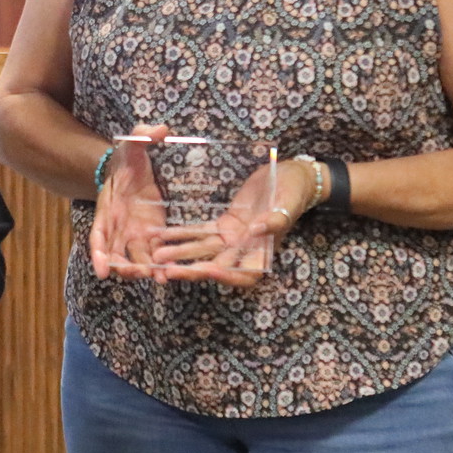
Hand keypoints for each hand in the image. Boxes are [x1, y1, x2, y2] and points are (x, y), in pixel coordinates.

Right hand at [89, 125, 170, 279]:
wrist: (131, 168)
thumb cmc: (127, 158)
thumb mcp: (132, 144)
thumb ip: (142, 136)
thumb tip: (159, 129)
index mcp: (108, 209)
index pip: (99, 234)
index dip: (98, 253)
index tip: (100, 270)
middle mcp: (118, 227)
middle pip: (116, 254)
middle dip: (124, 267)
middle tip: (136, 274)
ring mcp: (134, 233)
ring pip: (136, 258)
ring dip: (145, 270)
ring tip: (159, 278)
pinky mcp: (152, 234)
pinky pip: (154, 253)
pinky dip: (160, 264)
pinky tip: (173, 272)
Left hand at [150, 158, 312, 287]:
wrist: (290, 177)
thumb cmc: (294, 192)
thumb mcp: (288, 203)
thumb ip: (276, 220)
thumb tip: (259, 230)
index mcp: (265, 251)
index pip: (245, 274)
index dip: (227, 276)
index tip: (208, 270)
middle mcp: (246, 250)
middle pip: (217, 265)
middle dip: (192, 268)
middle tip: (167, 270)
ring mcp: (234, 239)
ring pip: (204, 250)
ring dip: (181, 252)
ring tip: (158, 253)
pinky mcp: (225, 225)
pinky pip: (202, 232)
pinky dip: (184, 233)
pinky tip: (164, 234)